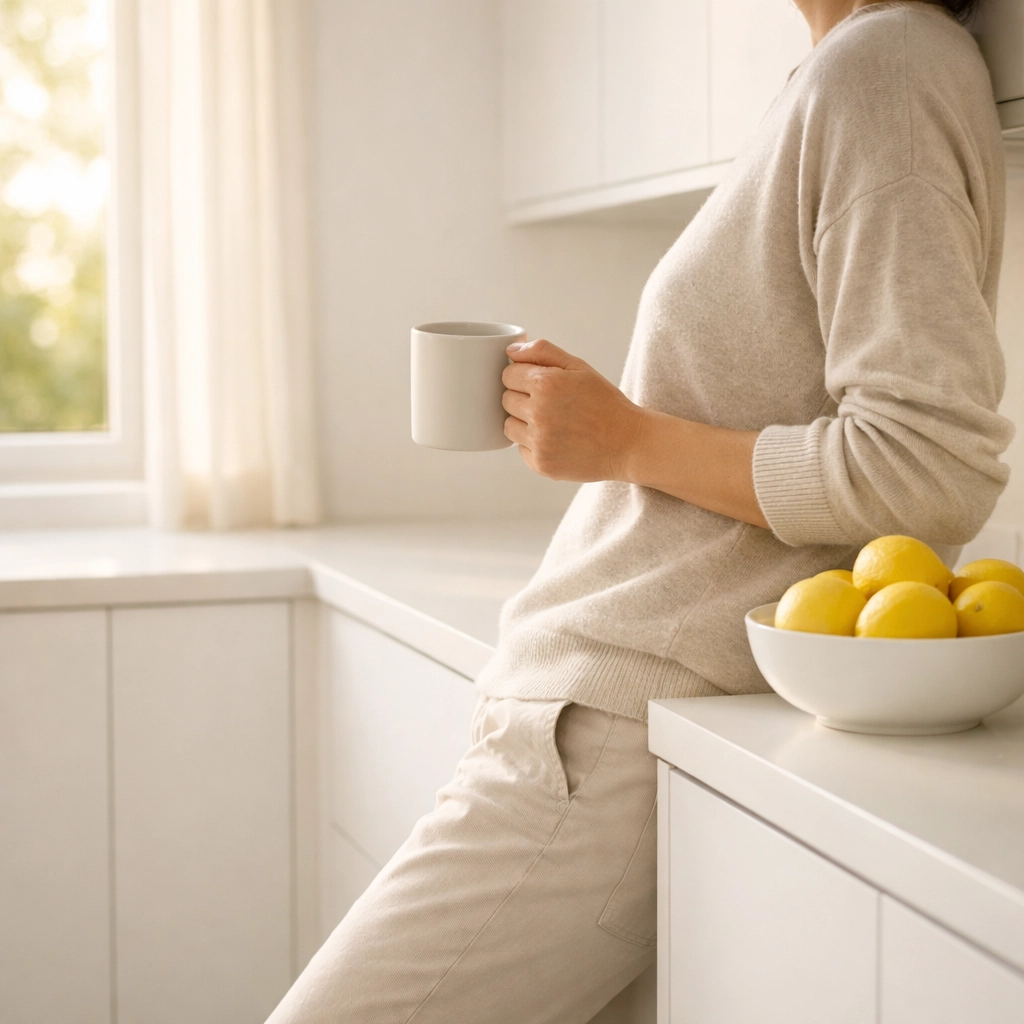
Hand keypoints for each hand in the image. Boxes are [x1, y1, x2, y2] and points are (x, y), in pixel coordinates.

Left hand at [501, 338, 644, 480]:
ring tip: (552, 422)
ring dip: (524, 423)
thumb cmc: (604, 402)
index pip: (508, 375)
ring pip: (508, 426)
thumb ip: (542, 352)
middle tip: (551, 404)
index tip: (540, 383)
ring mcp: (538, 442)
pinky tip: (557, 440)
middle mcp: (538, 414)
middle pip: (505, 400)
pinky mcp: (541, 464)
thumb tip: (510, 351)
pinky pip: (521, 449)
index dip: (523, 377)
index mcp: (545, 384)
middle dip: (523, 399)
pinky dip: (534, 444)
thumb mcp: (579, 367)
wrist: (628, 443)